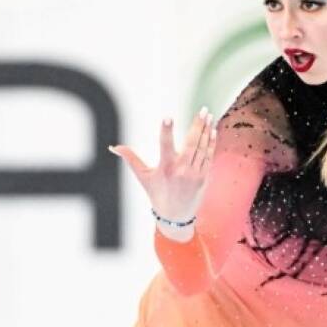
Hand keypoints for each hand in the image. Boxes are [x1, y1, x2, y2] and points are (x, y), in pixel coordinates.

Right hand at [109, 107, 216, 228]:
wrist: (175, 217)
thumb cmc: (157, 194)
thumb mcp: (143, 177)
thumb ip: (130, 159)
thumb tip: (113, 147)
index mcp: (165, 168)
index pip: (165, 145)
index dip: (166, 131)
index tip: (168, 117)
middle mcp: (181, 170)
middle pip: (191, 143)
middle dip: (197, 125)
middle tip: (202, 109)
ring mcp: (195, 173)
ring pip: (202, 147)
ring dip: (206, 130)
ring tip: (208, 114)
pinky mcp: (204, 176)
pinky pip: (209, 156)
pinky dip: (211, 142)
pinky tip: (213, 129)